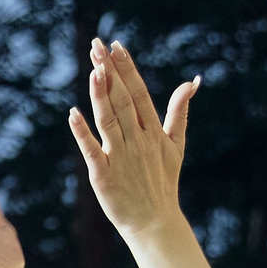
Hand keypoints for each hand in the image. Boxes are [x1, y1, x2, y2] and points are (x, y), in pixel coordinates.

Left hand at [67, 38, 199, 240]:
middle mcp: (138, 140)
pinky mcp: (104, 175)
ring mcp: (121, 157)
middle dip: (110, 71)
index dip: (128, 69)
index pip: (140, 93)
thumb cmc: (162, 183)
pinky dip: (82, 133)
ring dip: (101, 95)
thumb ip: (181, 112)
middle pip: (123, 100)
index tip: (116, 45)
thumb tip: (193, 81)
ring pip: (110, 120)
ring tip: (93, 69)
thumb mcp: (177, 145)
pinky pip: (92, 150)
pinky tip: (73, 114)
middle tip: (97, 45)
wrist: (155, 223)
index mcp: (153, 131)